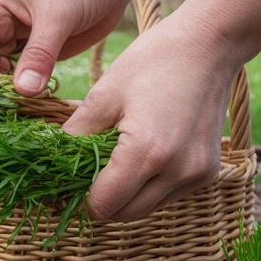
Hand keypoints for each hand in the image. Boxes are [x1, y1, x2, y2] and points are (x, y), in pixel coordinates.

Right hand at [0, 0, 137, 95]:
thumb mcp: (59, 17)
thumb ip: (40, 55)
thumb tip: (22, 91)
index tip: (10, 94)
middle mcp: (0, 25)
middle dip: (0, 87)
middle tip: (23, 106)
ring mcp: (19, 39)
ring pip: (5, 75)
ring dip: (16, 91)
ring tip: (34, 104)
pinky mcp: (39, 52)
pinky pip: (26, 77)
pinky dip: (31, 90)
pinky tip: (42, 98)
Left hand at [60, 11, 242, 221]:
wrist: (209, 46)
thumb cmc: (152, 62)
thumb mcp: (103, 95)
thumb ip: (75, 136)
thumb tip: (52, 164)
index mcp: (146, 153)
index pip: (104, 204)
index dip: (80, 199)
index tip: (67, 184)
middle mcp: (177, 172)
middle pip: (125, 214)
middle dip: (101, 200)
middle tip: (85, 174)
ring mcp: (197, 175)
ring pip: (146, 208)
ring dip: (125, 196)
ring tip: (113, 163)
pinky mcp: (208, 173)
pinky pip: (167, 196)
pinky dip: (148, 188)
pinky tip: (140, 159)